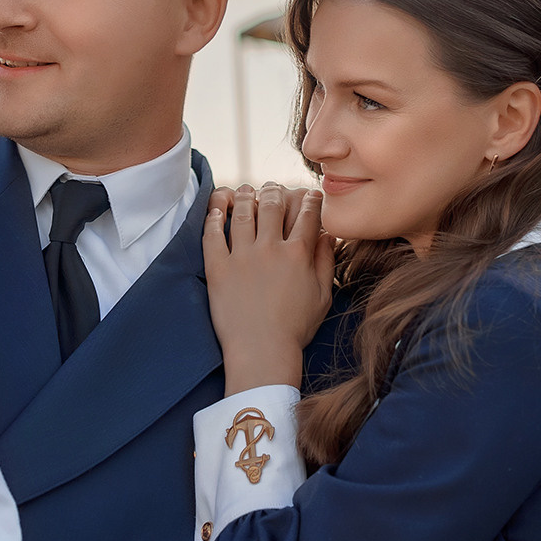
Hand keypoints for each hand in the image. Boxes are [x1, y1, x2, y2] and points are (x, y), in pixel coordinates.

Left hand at [204, 183, 334, 395]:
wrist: (262, 352)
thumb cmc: (295, 329)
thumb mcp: (323, 297)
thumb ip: (327, 263)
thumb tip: (328, 237)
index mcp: (298, 254)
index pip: (306, 214)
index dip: (309, 199)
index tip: (308, 194)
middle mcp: (270, 248)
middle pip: (273, 205)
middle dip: (275, 191)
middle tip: (274, 188)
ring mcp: (242, 256)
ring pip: (243, 212)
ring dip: (245, 196)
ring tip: (246, 191)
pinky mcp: (218, 268)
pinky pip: (212, 234)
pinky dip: (214, 217)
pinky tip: (218, 210)